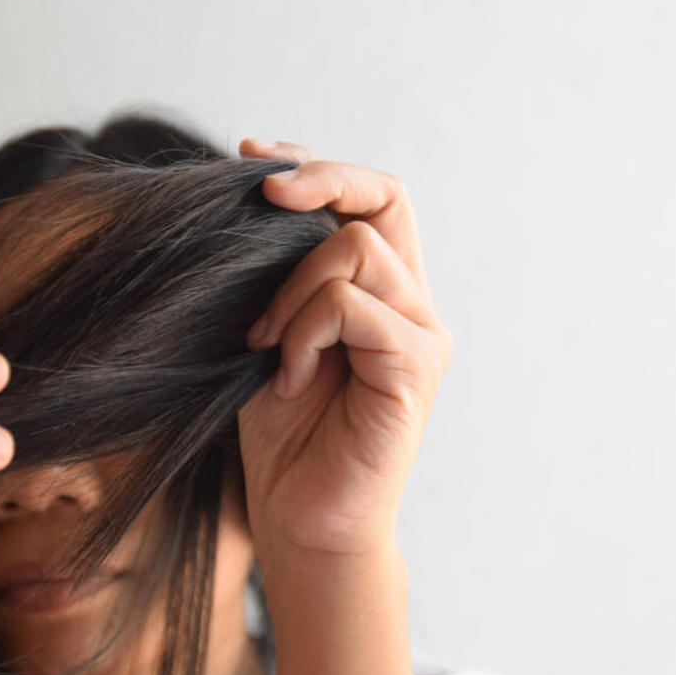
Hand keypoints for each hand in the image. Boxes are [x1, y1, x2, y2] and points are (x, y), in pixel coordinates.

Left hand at [235, 140, 453, 569]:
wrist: (303, 520)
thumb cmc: (285, 433)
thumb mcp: (273, 331)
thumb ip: (280, 273)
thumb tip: (253, 197)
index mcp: (386, 291)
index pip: (375, 197)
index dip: (320, 166)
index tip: (255, 155)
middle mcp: (414, 304)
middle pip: (386, 197)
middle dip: (318, 180)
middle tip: (262, 199)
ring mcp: (422, 334)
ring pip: (357, 249)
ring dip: (290, 288)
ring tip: (265, 344)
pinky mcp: (416, 368)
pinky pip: (352, 307)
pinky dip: (304, 330)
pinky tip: (287, 374)